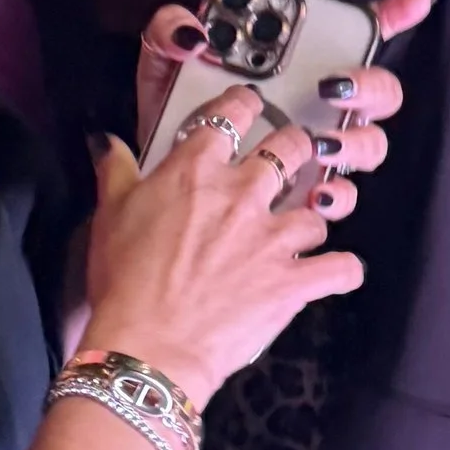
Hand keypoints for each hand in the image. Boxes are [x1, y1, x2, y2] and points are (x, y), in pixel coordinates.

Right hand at [76, 87, 362, 409]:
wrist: (148, 345)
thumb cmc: (125, 283)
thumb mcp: (109, 216)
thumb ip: (116, 170)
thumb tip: (107, 142)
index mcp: (195, 171)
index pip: (231, 113)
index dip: (245, 104)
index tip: (251, 105)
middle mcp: (242, 194)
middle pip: (291, 145)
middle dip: (296, 147)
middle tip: (291, 155)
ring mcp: (274, 238)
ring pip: (319, 208)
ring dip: (311, 218)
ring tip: (299, 230)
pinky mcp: (294, 281)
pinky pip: (342, 268)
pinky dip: (341, 270)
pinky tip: (333, 272)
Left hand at [133, 0, 434, 203]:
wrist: (157, 190)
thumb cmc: (168, 120)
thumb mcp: (164, 67)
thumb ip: (171, 34)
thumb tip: (194, 33)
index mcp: (293, 64)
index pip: (356, 31)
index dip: (393, 13)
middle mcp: (318, 105)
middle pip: (379, 90)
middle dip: (370, 84)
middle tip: (333, 85)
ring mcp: (319, 152)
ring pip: (369, 143)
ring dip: (353, 141)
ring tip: (319, 144)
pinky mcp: (307, 196)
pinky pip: (341, 197)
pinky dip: (335, 196)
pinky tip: (313, 194)